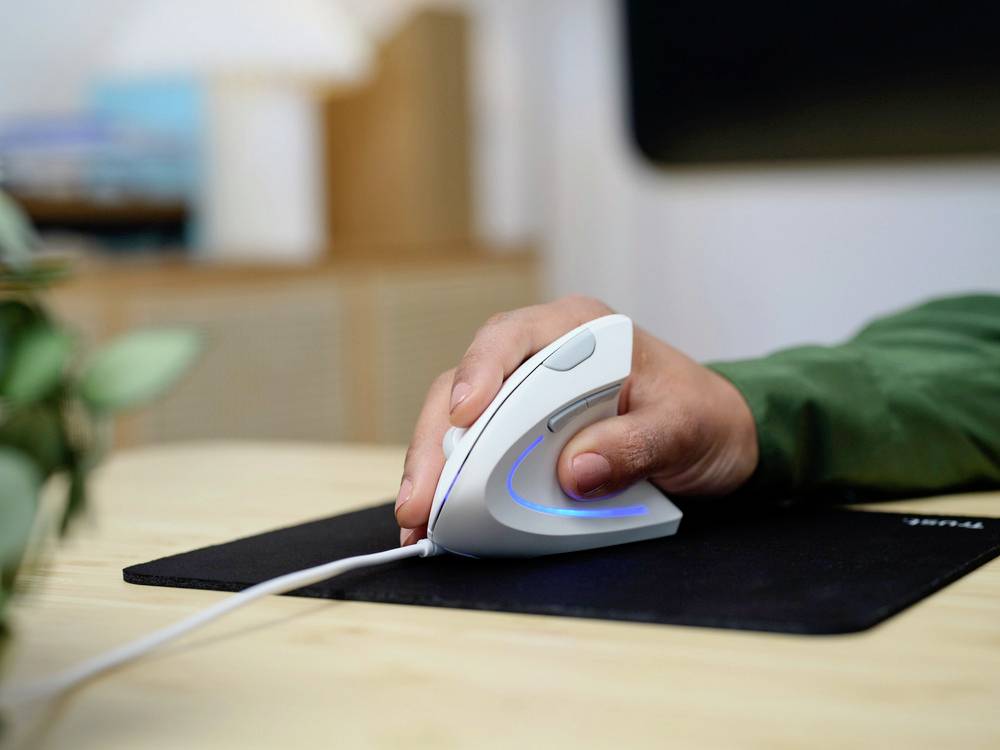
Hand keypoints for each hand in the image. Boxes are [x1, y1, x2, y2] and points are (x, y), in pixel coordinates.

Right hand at [394, 296, 758, 544]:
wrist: (719, 440)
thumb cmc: (703, 417)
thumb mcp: (685, 428)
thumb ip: (635, 444)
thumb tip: (574, 471)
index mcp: (579, 331)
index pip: (511, 338)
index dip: (479, 373)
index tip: (464, 416)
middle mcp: (541, 357)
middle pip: (466, 386)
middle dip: (436, 441)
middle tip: (422, 498)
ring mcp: (526, 398)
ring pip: (458, 422)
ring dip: (434, 469)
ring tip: (417, 518)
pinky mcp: (521, 436)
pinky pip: (476, 454)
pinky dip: (455, 486)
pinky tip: (439, 518)